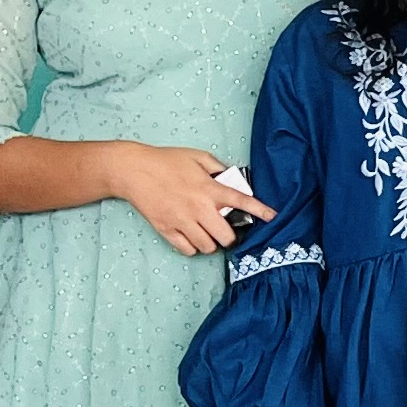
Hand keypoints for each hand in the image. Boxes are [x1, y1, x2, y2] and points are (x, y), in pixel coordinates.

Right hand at [119, 145, 270, 257]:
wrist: (133, 170)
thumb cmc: (166, 160)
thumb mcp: (197, 157)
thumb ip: (218, 168)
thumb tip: (233, 179)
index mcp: (209, 188)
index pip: (242, 201)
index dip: (260, 211)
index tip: (273, 217)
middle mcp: (198, 208)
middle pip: (227, 236)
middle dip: (230, 235)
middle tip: (225, 229)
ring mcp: (182, 221)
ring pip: (209, 246)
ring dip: (212, 242)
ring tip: (208, 233)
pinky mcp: (166, 229)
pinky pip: (188, 250)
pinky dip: (193, 247)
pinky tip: (192, 237)